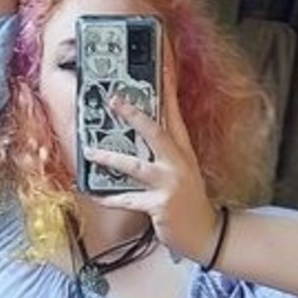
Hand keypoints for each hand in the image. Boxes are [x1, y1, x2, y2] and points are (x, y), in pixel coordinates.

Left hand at [86, 69, 221, 263]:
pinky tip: (95, 194)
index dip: (168, 89)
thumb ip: (165, 152)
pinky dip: (110, 197)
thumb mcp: (183, 171)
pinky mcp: (161, 204)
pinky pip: (128, 198)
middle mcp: (178, 163)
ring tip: (92, 151)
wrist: (206, 233)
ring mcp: (170, 183)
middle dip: (134, 114)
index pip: (174, 113)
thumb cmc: (189, 201)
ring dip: (111, 157)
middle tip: (114, 99)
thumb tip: (141, 134)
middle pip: (155, 131)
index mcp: (183, 151)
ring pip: (136, 165)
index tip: (161, 64)